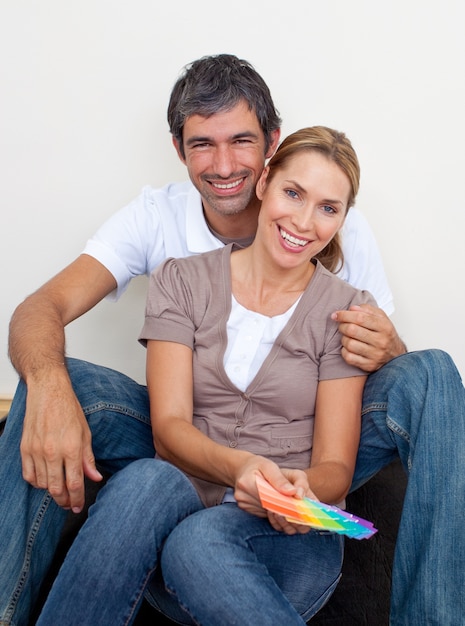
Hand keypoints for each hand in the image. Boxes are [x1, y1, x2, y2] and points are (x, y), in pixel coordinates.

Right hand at [20, 378, 101, 512]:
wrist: (48, 391)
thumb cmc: (69, 409)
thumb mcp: (85, 433)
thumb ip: (88, 458)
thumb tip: (95, 477)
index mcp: (71, 448)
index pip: (75, 483)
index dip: (77, 499)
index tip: (79, 506)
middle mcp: (53, 452)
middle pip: (57, 489)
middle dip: (65, 501)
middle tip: (70, 505)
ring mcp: (36, 451)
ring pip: (43, 484)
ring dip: (52, 492)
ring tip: (60, 491)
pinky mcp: (25, 448)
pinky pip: (29, 475)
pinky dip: (37, 482)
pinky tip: (45, 480)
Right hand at [234, 458, 313, 534]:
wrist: (241, 468)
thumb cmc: (259, 465)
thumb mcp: (270, 466)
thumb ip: (281, 480)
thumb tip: (294, 493)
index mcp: (248, 482)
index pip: (271, 498)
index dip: (287, 504)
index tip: (300, 506)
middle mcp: (242, 495)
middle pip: (269, 507)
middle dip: (285, 507)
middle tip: (300, 508)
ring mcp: (242, 503)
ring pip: (267, 513)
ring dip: (280, 510)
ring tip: (289, 503)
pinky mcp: (244, 508)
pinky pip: (262, 513)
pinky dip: (272, 510)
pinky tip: (276, 503)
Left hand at [331, 303, 406, 371]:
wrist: (395, 356)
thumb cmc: (384, 334)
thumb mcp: (381, 318)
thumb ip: (367, 310)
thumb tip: (352, 308)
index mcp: (384, 326)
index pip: (360, 318)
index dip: (344, 315)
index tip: (336, 315)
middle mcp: (381, 341)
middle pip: (352, 330)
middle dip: (342, 326)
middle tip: (342, 325)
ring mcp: (375, 355)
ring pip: (349, 344)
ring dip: (344, 339)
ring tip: (347, 337)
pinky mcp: (369, 365)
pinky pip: (349, 357)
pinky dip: (344, 351)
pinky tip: (349, 348)